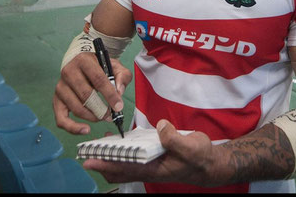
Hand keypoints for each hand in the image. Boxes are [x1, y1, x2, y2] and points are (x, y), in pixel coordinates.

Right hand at [53, 52, 131, 134]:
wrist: (79, 62)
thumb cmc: (97, 65)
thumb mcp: (114, 65)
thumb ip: (122, 75)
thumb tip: (119, 91)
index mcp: (83, 61)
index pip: (98, 79)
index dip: (109, 95)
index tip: (118, 106)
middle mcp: (68, 72)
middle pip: (86, 95)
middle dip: (101, 109)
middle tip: (110, 115)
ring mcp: (61, 87)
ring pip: (76, 108)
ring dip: (92, 117)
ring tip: (102, 117)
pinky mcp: (57, 100)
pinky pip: (61, 119)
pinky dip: (73, 127)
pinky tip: (85, 130)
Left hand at [82, 119, 226, 186]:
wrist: (208, 163)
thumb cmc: (199, 157)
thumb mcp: (190, 147)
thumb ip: (174, 139)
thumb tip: (161, 127)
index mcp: (154, 169)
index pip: (125, 168)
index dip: (106, 165)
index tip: (90, 161)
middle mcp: (148, 168)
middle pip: (118, 170)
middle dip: (102, 163)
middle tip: (86, 154)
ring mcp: (150, 163)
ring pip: (123, 164)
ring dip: (110, 157)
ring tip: (98, 145)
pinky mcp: (153, 155)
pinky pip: (132, 155)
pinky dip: (122, 150)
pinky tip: (118, 138)